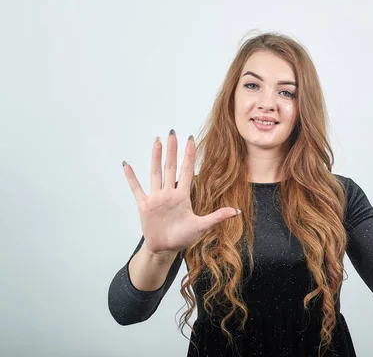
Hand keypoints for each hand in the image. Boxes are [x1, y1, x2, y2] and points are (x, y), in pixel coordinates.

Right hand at [122, 129, 239, 253]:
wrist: (165, 248)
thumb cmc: (183, 237)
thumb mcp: (201, 226)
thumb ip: (217, 217)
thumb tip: (236, 212)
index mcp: (182, 196)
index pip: (187, 171)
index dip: (189, 155)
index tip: (191, 140)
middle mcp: (169, 193)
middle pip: (170, 167)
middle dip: (172, 150)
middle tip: (172, 133)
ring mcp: (156, 198)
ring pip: (155, 173)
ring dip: (155, 157)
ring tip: (156, 141)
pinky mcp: (144, 205)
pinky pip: (136, 188)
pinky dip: (131, 177)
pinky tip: (126, 165)